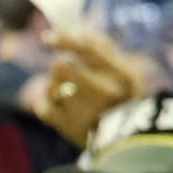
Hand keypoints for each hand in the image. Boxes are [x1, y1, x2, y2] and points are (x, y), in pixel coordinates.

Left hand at [37, 30, 151, 150]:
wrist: (130, 143)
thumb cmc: (125, 99)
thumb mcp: (126, 70)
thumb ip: (104, 47)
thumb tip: (77, 30)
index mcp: (124, 74)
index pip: (89, 48)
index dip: (65, 40)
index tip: (47, 38)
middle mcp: (106, 91)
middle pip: (62, 67)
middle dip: (59, 68)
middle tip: (65, 73)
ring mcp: (87, 111)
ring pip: (51, 86)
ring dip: (53, 86)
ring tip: (65, 93)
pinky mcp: (71, 128)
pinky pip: (43, 108)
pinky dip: (44, 104)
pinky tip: (53, 104)